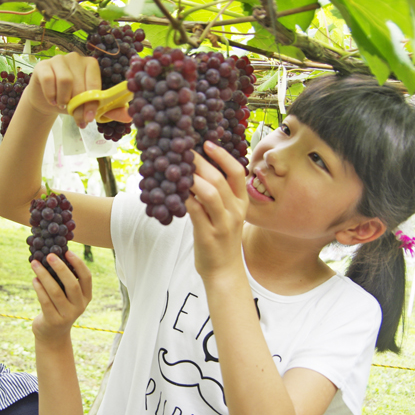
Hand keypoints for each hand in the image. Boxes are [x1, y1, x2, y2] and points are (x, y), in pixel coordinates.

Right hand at [25, 52, 130, 128]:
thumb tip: (129, 116)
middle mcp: (75, 58)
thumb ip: (110, 110)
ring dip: (64, 100)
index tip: (90, 118)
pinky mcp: (43, 65)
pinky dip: (51, 95)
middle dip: (79, 106)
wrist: (47, 102)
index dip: (93, 102)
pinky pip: (49, 79)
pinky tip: (52, 101)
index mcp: (91, 65)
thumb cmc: (72, 101)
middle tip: (77, 119)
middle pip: (80, 84)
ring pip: (65, 81)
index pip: (94, 83)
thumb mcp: (91, 107)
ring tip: (63, 106)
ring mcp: (59, 59)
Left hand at [31, 250, 91, 343]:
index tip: (67, 252)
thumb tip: (55, 253)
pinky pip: (45, 301)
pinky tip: (34, 279)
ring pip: (56, 292)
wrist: (52, 334)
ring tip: (35, 264)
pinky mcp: (54, 321)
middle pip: (72, 284)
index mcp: (86, 297)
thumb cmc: (59, 307)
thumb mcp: (68, 295)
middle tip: (49, 255)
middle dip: (60, 268)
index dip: (78, 264)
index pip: (87, 278)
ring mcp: (67, 315)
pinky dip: (39, 289)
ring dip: (44, 275)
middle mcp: (80, 306)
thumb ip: (66, 279)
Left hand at [186, 141, 248, 280]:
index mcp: (242, 203)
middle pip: (220, 179)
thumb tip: (197, 172)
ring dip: (192, 178)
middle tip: (184, 151)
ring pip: (210, 193)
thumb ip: (218, 195)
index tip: (207, 143)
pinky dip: (184, 198)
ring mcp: (223, 224)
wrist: (224, 272)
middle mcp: (235, 211)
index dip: (222, 155)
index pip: (237, 172)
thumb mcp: (227, 215)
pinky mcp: (209, 236)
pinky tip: (173, 191)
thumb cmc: (221, 240)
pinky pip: (196, 212)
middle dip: (200, 162)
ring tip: (178, 169)